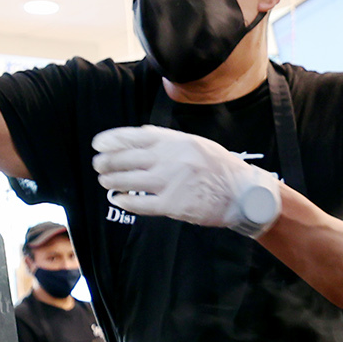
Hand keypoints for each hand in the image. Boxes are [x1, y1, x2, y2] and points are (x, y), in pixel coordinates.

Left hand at [91, 126, 278, 232]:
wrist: (243, 193)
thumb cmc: (219, 168)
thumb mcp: (196, 144)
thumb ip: (169, 140)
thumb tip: (140, 136)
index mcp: (176, 142)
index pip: (136, 137)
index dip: (113, 139)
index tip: (98, 143)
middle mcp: (171, 159)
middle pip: (128, 158)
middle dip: (108, 161)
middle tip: (98, 164)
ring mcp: (171, 182)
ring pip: (130, 180)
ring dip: (112, 180)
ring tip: (104, 180)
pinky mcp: (174, 205)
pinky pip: (141, 203)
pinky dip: (125, 201)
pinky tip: (117, 198)